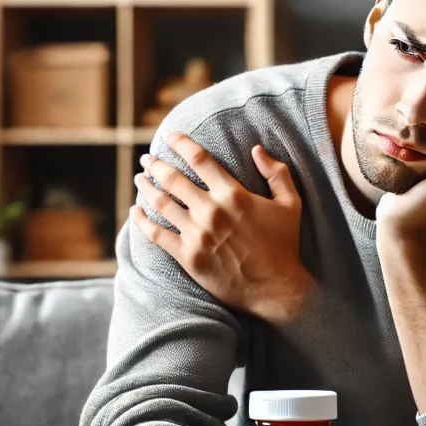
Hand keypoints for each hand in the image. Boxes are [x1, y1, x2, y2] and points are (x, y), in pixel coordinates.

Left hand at [132, 133, 313, 324]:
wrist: (276, 289)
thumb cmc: (284, 245)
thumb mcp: (290, 203)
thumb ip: (277, 172)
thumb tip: (257, 149)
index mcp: (234, 194)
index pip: (199, 158)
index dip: (180, 143)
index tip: (169, 136)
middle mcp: (211, 211)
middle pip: (173, 178)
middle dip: (156, 164)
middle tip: (147, 159)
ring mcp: (197, 234)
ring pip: (160, 203)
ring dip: (146, 187)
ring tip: (140, 179)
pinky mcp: (188, 256)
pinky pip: (156, 234)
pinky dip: (141, 221)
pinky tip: (135, 212)